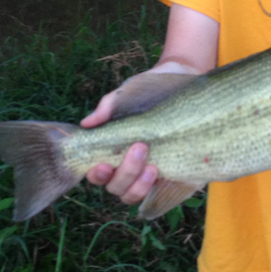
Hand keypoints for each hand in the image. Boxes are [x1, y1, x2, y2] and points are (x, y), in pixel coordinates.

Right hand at [80, 60, 199, 205]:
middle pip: (117, 187)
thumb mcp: (128, 93)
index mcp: (114, 149)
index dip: (97, 175)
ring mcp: (151, 172)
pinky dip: (160, 188)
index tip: (104, 164)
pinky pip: (163, 192)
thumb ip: (108, 106)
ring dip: (140, 185)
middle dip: (126, 173)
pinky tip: (166, 174)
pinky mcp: (174, 173)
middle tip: (140, 148)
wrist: (183, 77)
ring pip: (136, 194)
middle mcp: (129, 165)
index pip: (99, 173)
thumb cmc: (149, 88)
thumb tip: (87, 124)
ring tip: (153, 167)